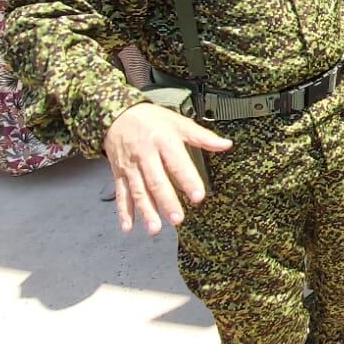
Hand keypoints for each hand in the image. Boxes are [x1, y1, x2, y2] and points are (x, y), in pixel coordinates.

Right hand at [102, 102, 232, 235]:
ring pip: (138, 191)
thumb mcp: (178, 122)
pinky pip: (121, 194)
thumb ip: (202, 136)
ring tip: (156, 228)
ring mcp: (131, 166)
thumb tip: (226, 144)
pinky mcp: (120, 174)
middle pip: (156, 181)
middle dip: (166, 201)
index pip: (177, 163)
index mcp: (163, 141)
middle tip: (177, 219)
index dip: (188, 180)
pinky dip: (124, 211)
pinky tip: (129, 226)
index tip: (198, 196)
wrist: (117, 115)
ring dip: (146, 211)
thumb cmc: (152, 119)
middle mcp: (145, 155)